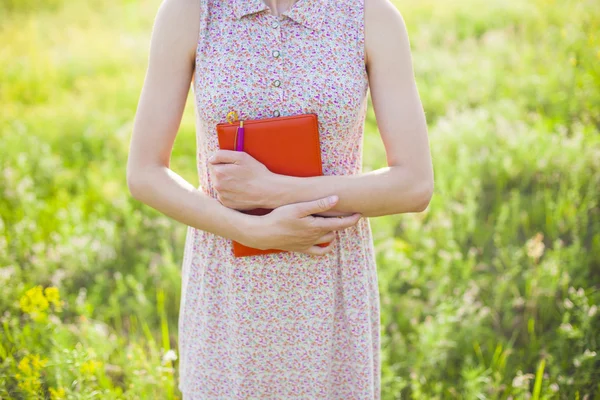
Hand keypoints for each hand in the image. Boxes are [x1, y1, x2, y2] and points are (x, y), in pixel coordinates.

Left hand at [207, 150, 273, 209]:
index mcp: (219, 172)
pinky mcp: (227, 204)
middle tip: (239, 175)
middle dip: (224, 174)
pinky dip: (229, 193)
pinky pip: (223, 196)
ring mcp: (221, 196)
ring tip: (240, 184)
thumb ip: (222, 154)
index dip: (224, 163)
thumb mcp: (241, 157)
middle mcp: (217, 186)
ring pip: (219, 186)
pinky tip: (240, 192)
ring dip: (226, 184)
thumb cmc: (256, 172)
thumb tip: (210, 159)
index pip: (212, 164)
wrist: (268, 191)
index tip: (234, 167)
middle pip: (214, 175)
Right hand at [243, 195, 361, 255]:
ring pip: (328, 241)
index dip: (351, 219)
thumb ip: (318, 204)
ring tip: (334, 224)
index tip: (360, 214)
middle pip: (335, 231)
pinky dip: (325, 247)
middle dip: (342, 224)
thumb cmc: (279, 217)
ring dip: (333, 233)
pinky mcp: (301, 249)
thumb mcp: (298, 208)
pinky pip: (318, 252)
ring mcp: (308, 244)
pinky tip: (326, 241)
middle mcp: (315, 237)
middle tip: (347, 215)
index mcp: (316, 226)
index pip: (340, 224)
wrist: (263, 233)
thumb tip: (336, 199)